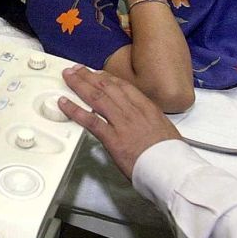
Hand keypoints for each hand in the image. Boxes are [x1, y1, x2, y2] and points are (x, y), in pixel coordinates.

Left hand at [59, 65, 181, 178]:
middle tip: (77, 70)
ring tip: (68, 78)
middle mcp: (133, 111)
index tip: (98, 73)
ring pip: (96, 97)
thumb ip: (150, 121)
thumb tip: (144, 122)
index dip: (107, 77)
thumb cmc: (171, 155)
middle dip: (89, 76)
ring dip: (79, 85)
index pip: (123, 86)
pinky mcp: (112, 138)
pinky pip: (90, 120)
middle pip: (107, 86)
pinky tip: (65, 103)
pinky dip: (75, 110)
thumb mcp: (165, 129)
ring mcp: (121, 123)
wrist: (171, 168)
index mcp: (147, 108)